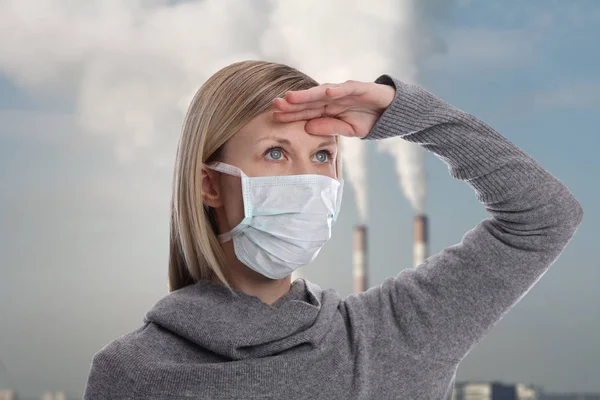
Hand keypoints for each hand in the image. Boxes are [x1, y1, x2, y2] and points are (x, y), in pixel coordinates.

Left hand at [271, 80, 395, 138]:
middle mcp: (333, 98)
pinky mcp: (360, 88)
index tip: (275, 116)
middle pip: (310, 100)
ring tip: (292, 97)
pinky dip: (337, 90)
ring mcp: (345, 92)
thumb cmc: (369, 120)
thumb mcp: (348, 129)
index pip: (306, 111)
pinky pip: (347, 88)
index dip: (292, 114)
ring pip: (323, 92)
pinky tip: (325, 91)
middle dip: (293, 103)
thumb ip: (329, 127)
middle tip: (276, 104)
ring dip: (308, 94)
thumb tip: (307, 127)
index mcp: (328, 109)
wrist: (392, 111)